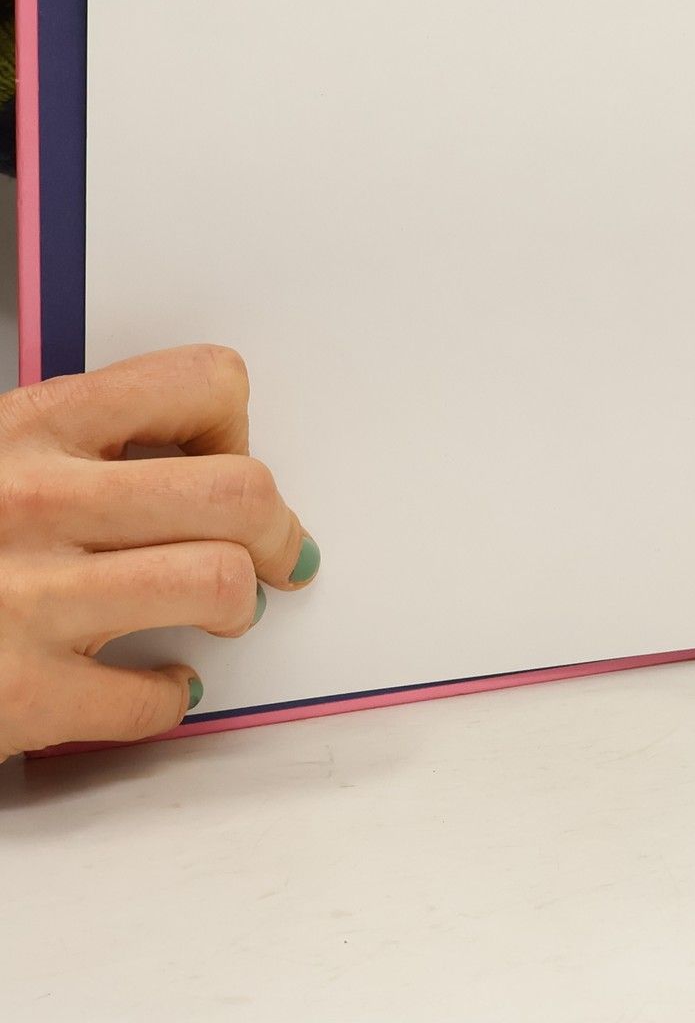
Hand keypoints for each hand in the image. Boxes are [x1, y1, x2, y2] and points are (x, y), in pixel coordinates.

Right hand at [0, 346, 317, 757]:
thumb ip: (72, 448)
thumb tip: (190, 454)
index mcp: (30, 427)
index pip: (205, 383)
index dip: (234, 424)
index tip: (224, 455)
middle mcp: (36, 502)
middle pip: (240, 490)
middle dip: (277, 529)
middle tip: (279, 551)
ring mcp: (27, 601)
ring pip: (218, 582)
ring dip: (238, 604)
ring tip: (223, 610)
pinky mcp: (16, 696)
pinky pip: (150, 696)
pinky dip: (168, 699)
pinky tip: (154, 687)